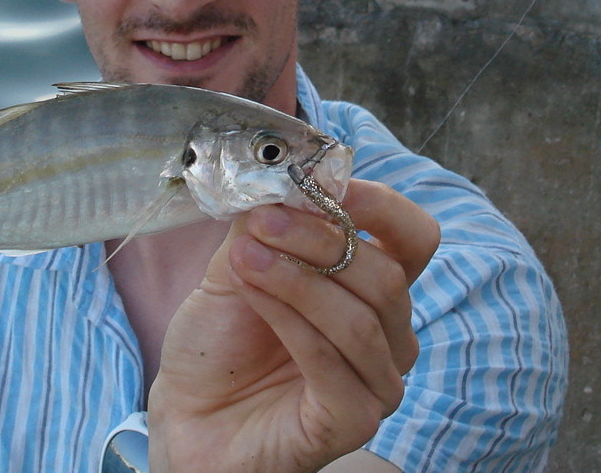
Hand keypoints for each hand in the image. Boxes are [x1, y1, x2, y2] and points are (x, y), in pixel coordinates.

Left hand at [147, 178, 439, 472]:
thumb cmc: (220, 340)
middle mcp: (389, 335)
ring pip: (361, 318)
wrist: (187, 413)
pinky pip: (334, 364)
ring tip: (244, 259)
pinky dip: (290, 322)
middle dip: (319, 240)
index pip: (413, 238)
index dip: (380, 207)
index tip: (324, 186)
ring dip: (298, 280)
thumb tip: (285, 179)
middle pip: (386, 274)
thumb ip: (266, 224)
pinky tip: (251, 296)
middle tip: (262, 223)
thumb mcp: (239, 263)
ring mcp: (377, 382)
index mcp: (372, 288)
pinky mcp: (353, 421)